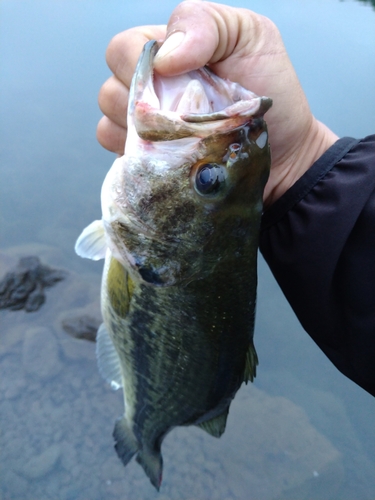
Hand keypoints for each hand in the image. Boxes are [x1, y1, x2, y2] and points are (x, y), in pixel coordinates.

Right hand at [97, 0, 337, 205]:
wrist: (284, 154)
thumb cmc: (271, 94)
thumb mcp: (253, 37)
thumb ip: (206, 24)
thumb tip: (162, 58)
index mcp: (169, 53)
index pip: (122, 50)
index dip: (136, 67)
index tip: (176, 82)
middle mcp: (151, 88)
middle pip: (109, 89)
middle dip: (139, 104)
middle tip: (182, 116)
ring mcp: (146, 127)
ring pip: (108, 124)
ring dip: (141, 134)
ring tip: (181, 140)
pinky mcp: (149, 161)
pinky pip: (119, 157)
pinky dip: (138, 158)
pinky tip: (170, 158)